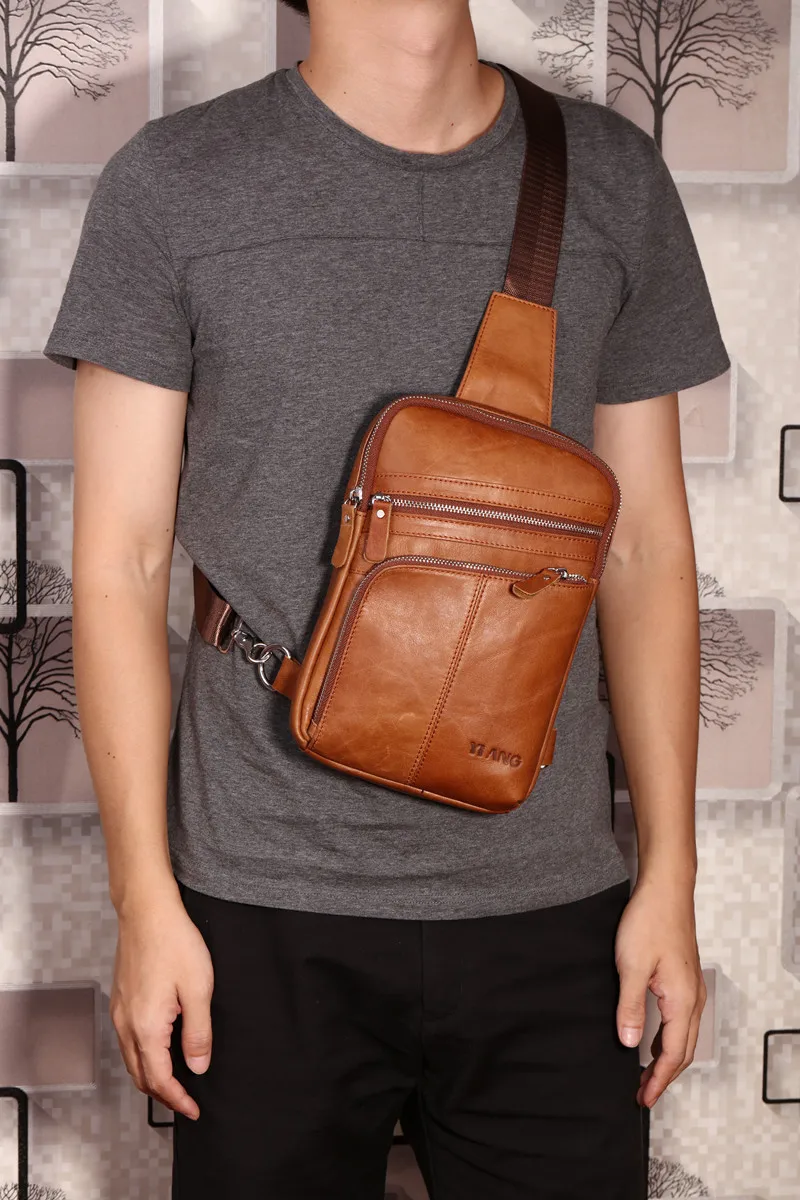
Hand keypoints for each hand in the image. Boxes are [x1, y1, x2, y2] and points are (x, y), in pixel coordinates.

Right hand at [110, 885, 213, 1119]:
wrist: (147, 911)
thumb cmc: (174, 943)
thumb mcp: (198, 989)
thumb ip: (198, 1032)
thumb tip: (197, 1066)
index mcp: (146, 1027)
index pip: (159, 1080)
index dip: (177, 1099)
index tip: (193, 1110)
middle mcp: (126, 1024)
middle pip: (140, 1076)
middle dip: (163, 1095)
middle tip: (186, 1102)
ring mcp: (120, 1012)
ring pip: (131, 1059)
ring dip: (152, 1076)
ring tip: (177, 1081)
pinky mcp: (121, 999)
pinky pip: (128, 1041)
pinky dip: (143, 1056)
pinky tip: (161, 1049)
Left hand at [614, 875, 706, 1107]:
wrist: (665, 890)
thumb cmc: (650, 921)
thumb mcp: (631, 966)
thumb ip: (630, 1007)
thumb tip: (630, 1044)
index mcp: (683, 1001)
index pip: (673, 1054)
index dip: (658, 1080)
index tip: (643, 1098)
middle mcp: (694, 999)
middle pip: (684, 1051)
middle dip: (664, 1076)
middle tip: (644, 1094)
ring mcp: (692, 988)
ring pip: (684, 1036)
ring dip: (667, 1058)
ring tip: (646, 1073)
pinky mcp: (685, 978)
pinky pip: (682, 1020)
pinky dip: (669, 1038)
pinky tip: (652, 1037)